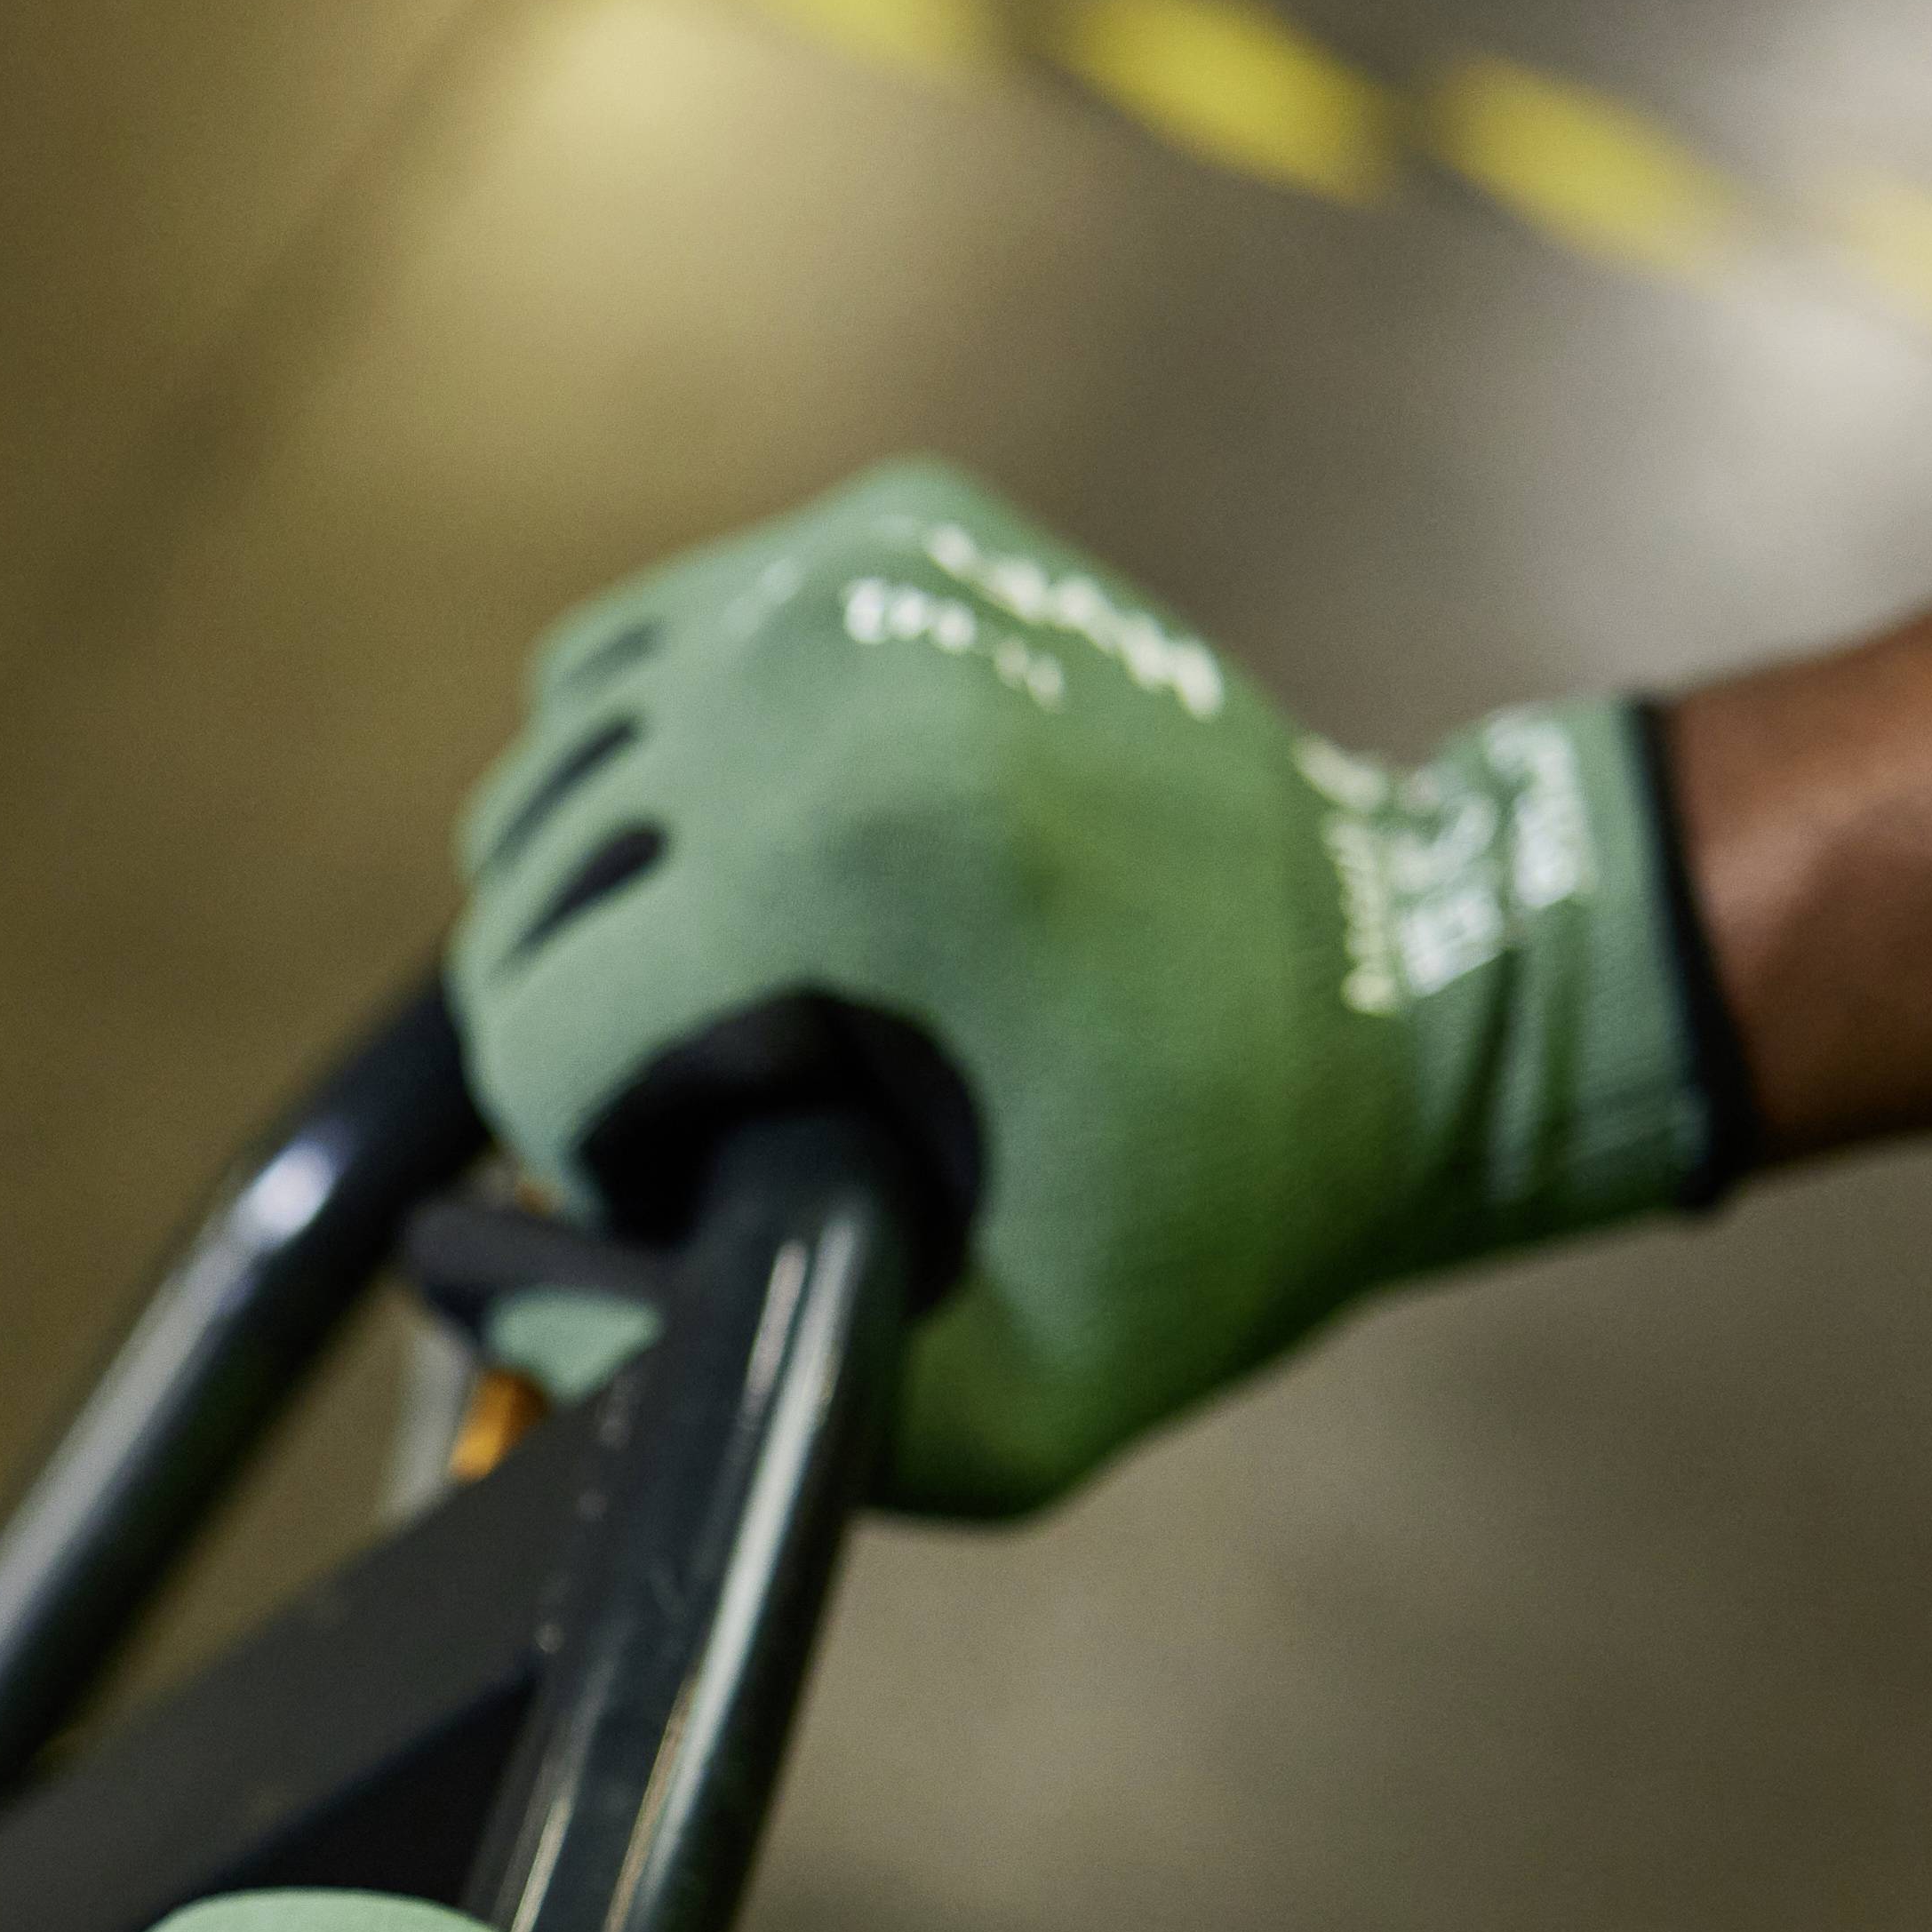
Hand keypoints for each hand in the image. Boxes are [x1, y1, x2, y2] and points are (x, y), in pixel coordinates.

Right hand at [446, 460, 1723, 1518]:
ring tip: (749, 981)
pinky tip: (777, 851)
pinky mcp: (903, 523)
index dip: (586, 1146)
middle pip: (529, 872)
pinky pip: (660, 650)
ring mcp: (866, 571)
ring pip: (563, 750)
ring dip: (612, 886)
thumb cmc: (1214, 1216)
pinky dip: (672, 758)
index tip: (696, 1183)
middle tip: (733, 1094)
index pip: (538, 1013)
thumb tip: (503, 1299)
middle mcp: (832, 668)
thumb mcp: (1003, 1408)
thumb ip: (724, 1382)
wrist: (1428, 991)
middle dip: (593, 1012)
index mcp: (852, 858)